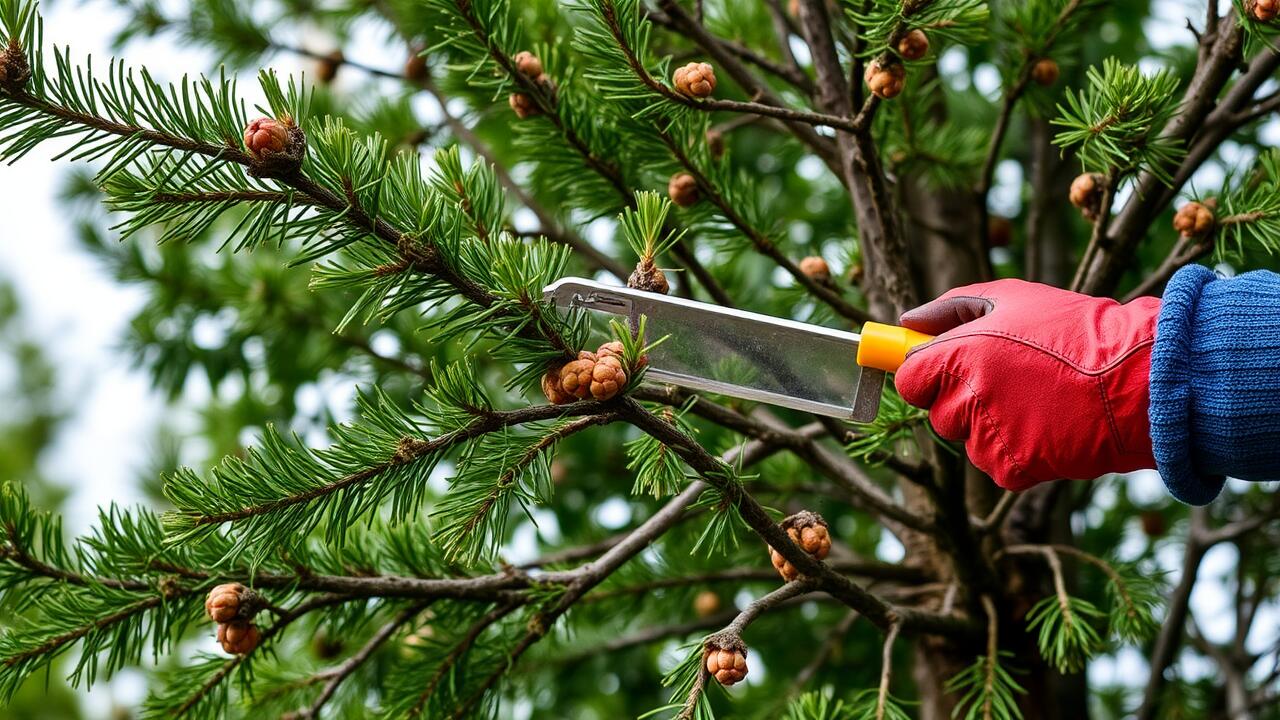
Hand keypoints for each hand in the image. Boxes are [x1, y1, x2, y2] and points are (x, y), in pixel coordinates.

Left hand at [894, 280, 1159, 490]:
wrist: (1138, 382)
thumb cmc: (1076, 332)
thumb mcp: (1014, 299)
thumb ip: (951, 308)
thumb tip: (907, 321)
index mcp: (959, 356)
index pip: (909, 380)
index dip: (927, 373)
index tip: (948, 367)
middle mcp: (967, 400)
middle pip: (938, 411)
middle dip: (963, 397)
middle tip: (1011, 379)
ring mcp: (988, 439)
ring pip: (967, 438)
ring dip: (990, 424)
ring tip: (1039, 398)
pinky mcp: (1011, 469)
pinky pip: (995, 462)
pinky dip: (1015, 449)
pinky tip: (1048, 425)